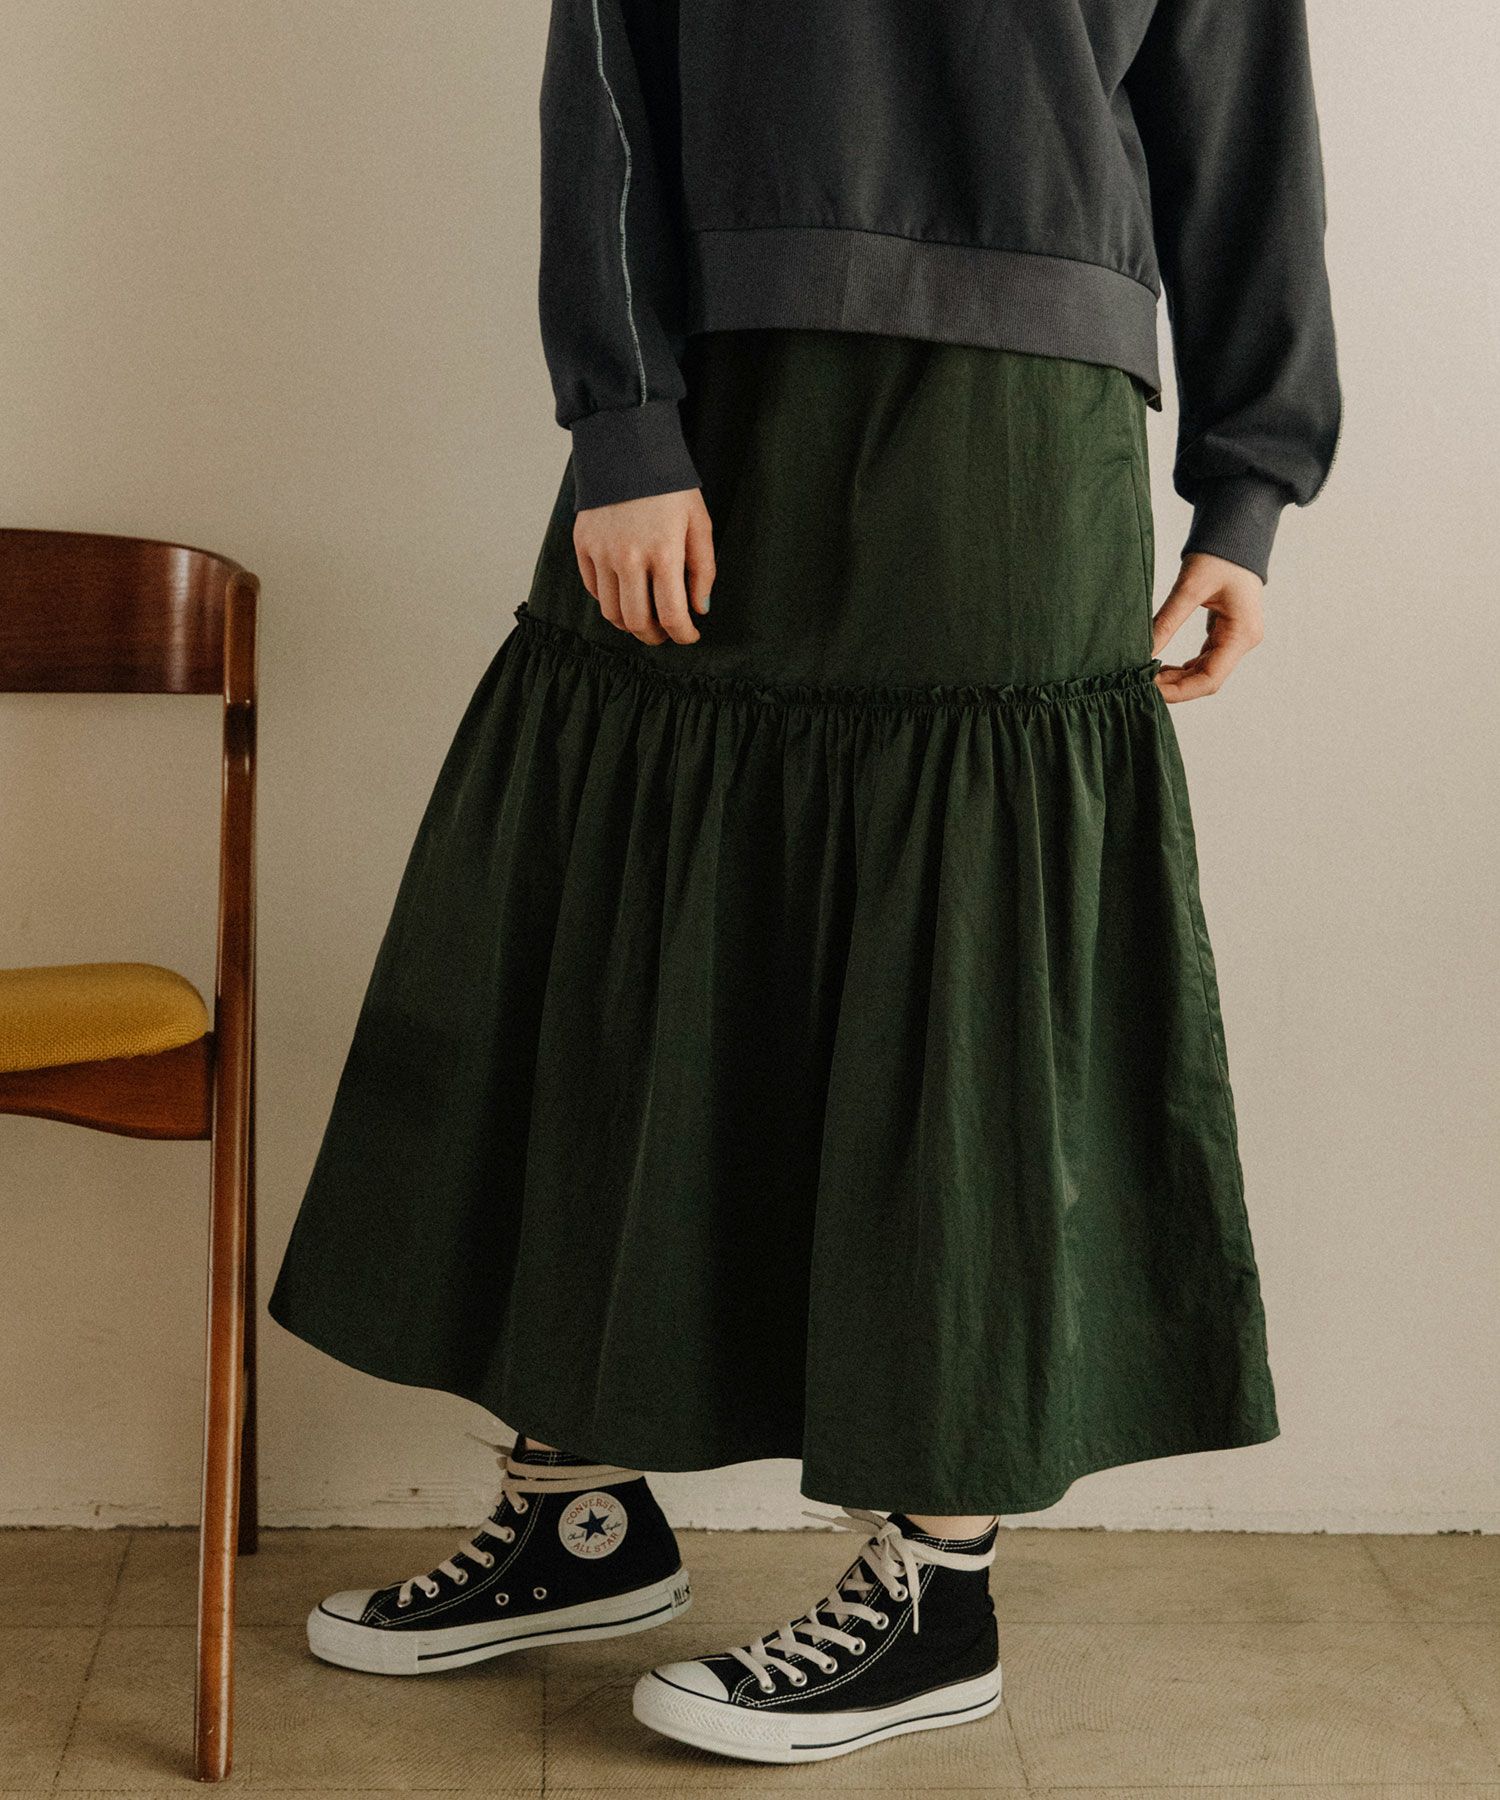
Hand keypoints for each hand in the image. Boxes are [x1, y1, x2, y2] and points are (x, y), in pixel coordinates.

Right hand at [573, 487, 715, 646]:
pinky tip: (626, 592)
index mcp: (663, 553)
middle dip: (654, 637)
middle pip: (636, 621)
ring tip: (645, 619)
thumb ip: (703, 569)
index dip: (683, 635)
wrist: (628, 448)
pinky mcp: (583, 545)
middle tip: (665, 635)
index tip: (689, 636)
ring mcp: (601, 552)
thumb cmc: (670, 487)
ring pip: (611, 612)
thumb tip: (699, 610)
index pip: (671, 615)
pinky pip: (594, 589)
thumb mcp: (699, 523)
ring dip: (630, 624)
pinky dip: (611, 600)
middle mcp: (628, 558)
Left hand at [1152, 553, 1264, 702]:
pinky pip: (1204, 659)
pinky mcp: (1226, 632)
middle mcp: (1243, 640)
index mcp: (1242, 633)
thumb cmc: (1219, 554)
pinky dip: (1182, 667)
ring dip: (1177, 678)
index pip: (1210, 679)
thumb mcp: (1189, 587)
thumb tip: (1142, 652)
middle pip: (1207, 679)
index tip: (1149, 690)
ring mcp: (1236, 638)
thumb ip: (1167, 621)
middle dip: (1174, 686)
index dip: (1179, 691)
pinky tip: (1160, 666)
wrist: (1237, 532)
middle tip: (1140, 684)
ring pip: (1204, 671)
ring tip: (1146, 676)